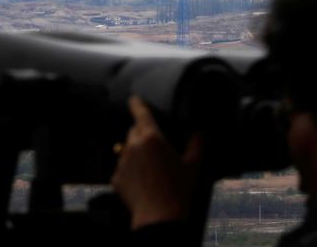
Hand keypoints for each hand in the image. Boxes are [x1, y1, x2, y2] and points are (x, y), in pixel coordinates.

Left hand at [110, 96, 201, 229]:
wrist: (160, 218)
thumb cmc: (179, 191)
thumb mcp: (193, 165)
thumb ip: (196, 144)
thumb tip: (200, 132)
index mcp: (152, 138)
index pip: (141, 113)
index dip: (137, 103)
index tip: (134, 98)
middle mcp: (134, 146)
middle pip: (134, 131)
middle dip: (142, 134)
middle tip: (156, 148)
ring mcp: (122, 162)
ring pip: (127, 149)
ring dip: (136, 153)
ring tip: (151, 170)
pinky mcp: (116, 178)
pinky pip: (122, 168)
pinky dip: (130, 171)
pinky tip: (143, 182)